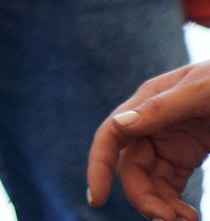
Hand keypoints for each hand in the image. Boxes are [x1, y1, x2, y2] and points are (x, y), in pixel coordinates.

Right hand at [90, 61, 209, 219]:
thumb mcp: (200, 91)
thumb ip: (161, 108)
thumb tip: (119, 124)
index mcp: (148, 102)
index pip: (112, 136)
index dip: (99, 166)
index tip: (98, 198)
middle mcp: (152, 124)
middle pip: (132, 167)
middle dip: (145, 197)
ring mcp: (170, 142)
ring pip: (150, 181)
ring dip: (161, 205)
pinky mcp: (187, 157)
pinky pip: (171, 185)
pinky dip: (174, 203)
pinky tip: (187, 215)